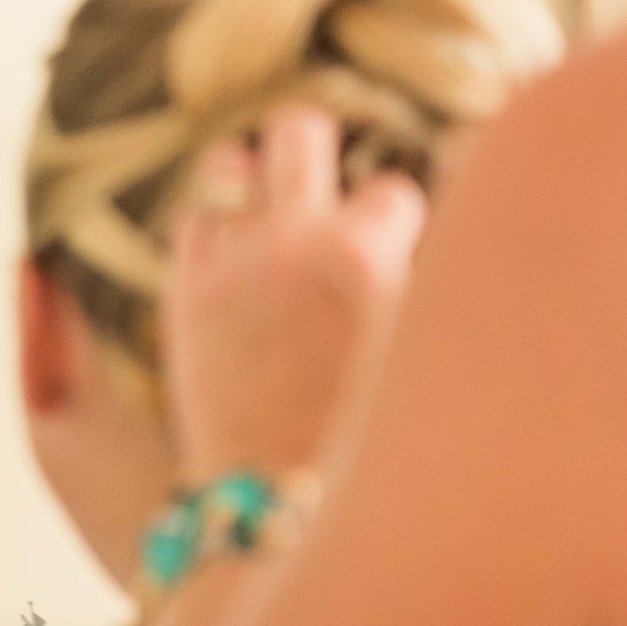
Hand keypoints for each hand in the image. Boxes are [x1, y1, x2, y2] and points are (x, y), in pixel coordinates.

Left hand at [163, 105, 427, 483]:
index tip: (394, 241)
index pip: (394, 186)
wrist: (279, 499)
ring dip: (248, 180)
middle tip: (318, 181)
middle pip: (298, 126)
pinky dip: (212, 227)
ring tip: (264, 210)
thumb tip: (443, 228)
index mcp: (367, 254)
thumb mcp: (417, 349)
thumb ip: (421, 281)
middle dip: (311, 145)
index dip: (398, 220)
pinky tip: (233, 256)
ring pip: (225, 161)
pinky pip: (191, 218)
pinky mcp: (183, 290)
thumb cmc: (370, 437)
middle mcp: (292, 240)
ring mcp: (229, 260)